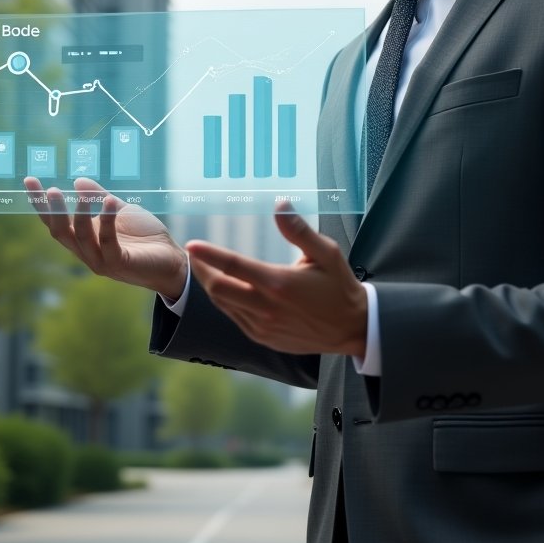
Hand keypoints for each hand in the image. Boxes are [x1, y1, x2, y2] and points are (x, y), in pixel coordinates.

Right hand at [23, 177, 187, 300]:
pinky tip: (107, 203)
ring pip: (82, 238)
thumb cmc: (144, 236)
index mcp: (83, 239)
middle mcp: (86, 252)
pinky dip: (106, 222)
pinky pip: (108, 243)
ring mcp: (101, 261)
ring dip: (80, 214)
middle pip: (61, 232)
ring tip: (81, 193)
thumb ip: (99, 197)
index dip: (41, 204)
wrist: (171, 259)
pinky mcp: (119, 264)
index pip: (55, 222)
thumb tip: (77, 180)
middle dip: (53, 211)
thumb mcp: (120, 210)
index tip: (29, 181)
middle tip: (50, 189)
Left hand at [186, 205, 367, 356]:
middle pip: (218, 289)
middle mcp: (267, 308)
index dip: (209, 255)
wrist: (352, 328)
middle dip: (202, 271)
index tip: (191, 245)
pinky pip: (235, 318)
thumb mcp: (326, 253)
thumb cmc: (339, 286)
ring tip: (206, 270)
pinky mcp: (264, 338)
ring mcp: (263, 327)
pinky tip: (228, 290)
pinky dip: (226, 302)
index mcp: (279, 284)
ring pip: (223, 305)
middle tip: (195, 257)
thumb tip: (280, 205)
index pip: (234, 266)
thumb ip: (300, 231)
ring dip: (212, 287)